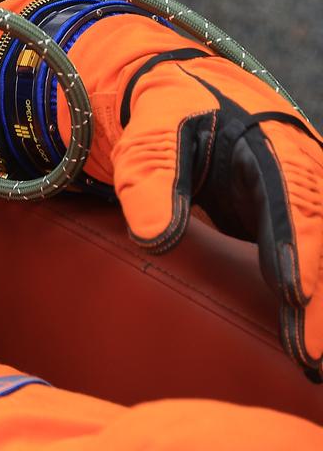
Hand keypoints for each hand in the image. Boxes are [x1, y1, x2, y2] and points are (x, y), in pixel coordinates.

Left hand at [113, 53, 322, 376]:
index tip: (296, 294)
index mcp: (272, 144)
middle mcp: (303, 171)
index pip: (294, 202)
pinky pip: (316, 258)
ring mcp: (307, 195)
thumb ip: (151, 178)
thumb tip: (155, 239)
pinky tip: (309, 342)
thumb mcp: (148, 133)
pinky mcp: (299, 217)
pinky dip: (317, 298)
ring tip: (314, 361)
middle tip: (311, 352)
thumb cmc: (164, 114)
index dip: (298, 249)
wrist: (183, 92)